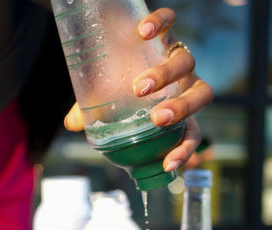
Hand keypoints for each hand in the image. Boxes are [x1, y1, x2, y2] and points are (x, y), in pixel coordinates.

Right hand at [64, 7, 213, 171]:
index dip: (184, 150)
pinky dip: (161, 24)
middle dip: (181, 109)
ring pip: (186, 64)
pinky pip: (172, 23)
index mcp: (175, 109)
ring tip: (138, 86)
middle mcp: (182, 83)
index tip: (167, 164)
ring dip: (166, 76)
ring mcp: (175, 55)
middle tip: (156, 118)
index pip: (190, 133)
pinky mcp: (165, 29)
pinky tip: (143, 33)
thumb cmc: (114, 83)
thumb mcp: (103, 104)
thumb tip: (71, 124)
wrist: (115, 43)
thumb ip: (91, 115)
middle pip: (200, 95)